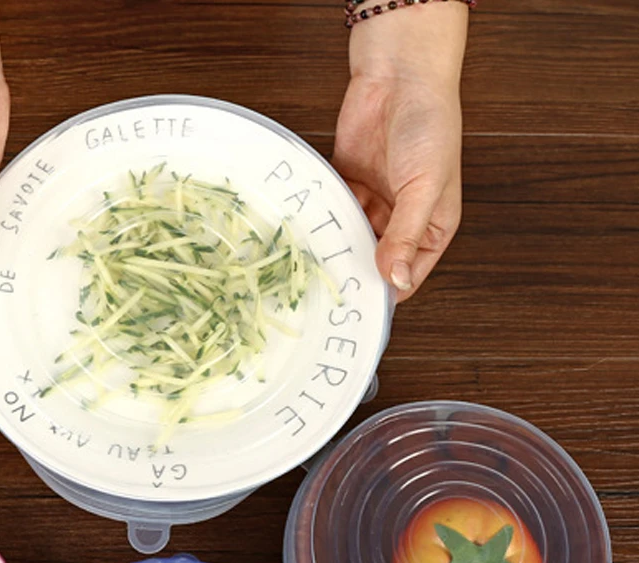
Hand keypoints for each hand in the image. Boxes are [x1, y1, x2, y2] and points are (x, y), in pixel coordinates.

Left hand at [333, 4, 467, 300]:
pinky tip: (310, 235)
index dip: (385, 291)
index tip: (359, 308)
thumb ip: (406, 235)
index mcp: (431, 226)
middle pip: (373, 260)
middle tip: (328, 292)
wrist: (400, 75)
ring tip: (315, 265)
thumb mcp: (424, 187)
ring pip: (349, 239)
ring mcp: (373, 202)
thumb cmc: (429, 124)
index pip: (406, 274)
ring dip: (335, 249)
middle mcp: (402, 219)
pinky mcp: (348, 185)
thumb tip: (397, 279)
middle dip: (354, 273)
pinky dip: (323, 223)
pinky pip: (332, 213)